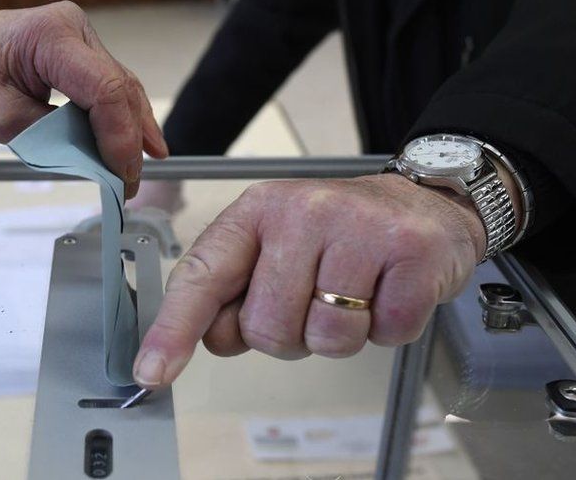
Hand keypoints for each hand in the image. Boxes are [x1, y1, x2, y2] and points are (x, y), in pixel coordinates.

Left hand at [0, 1, 167, 197]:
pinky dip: (122, 116)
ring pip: (123, 87)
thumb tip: (90, 160)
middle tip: (131, 182)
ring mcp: (82, 35)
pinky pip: (112, 85)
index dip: (120, 135)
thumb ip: (45, 138)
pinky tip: (138, 142)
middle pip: (120, 88)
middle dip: (131, 138)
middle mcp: (74, 27)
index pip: (104, 89)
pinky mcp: (84, 49)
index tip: (121, 174)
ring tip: (139, 167)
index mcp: (50, 37)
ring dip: (134, 128)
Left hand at [132, 173, 485, 386]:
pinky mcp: (409, 252)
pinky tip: (387, 291)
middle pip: (266, 328)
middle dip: (289, 334)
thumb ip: (234, 291)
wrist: (422, 205)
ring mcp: (358, 229)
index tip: (152, 371)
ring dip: (339, 334)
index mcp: (256, 211)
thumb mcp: (274, 246)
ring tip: (354, 293)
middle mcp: (302, 212)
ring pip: (324, 338)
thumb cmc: (338, 234)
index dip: (174, 329)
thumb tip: (207, 339)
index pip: (202, 275)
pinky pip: (383, 333)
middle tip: (314, 299)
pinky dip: (387, 329)